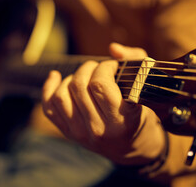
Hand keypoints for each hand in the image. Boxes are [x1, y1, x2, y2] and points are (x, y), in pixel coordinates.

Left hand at [42, 43, 164, 164]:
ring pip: (61, 95)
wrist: (132, 148)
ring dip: (72, 77)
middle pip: (79, 86)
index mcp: (122, 120)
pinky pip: (49, 108)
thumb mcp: (146, 89)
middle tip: (100, 68)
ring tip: (85, 76)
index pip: (100, 84)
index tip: (114, 65)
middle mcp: (99, 129)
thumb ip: (136, 61)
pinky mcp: (69, 134)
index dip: (105, 67)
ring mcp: (81, 133)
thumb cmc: (140, 114)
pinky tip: (56, 77)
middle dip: (89, 68)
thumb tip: (113, 48)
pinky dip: (49, 88)